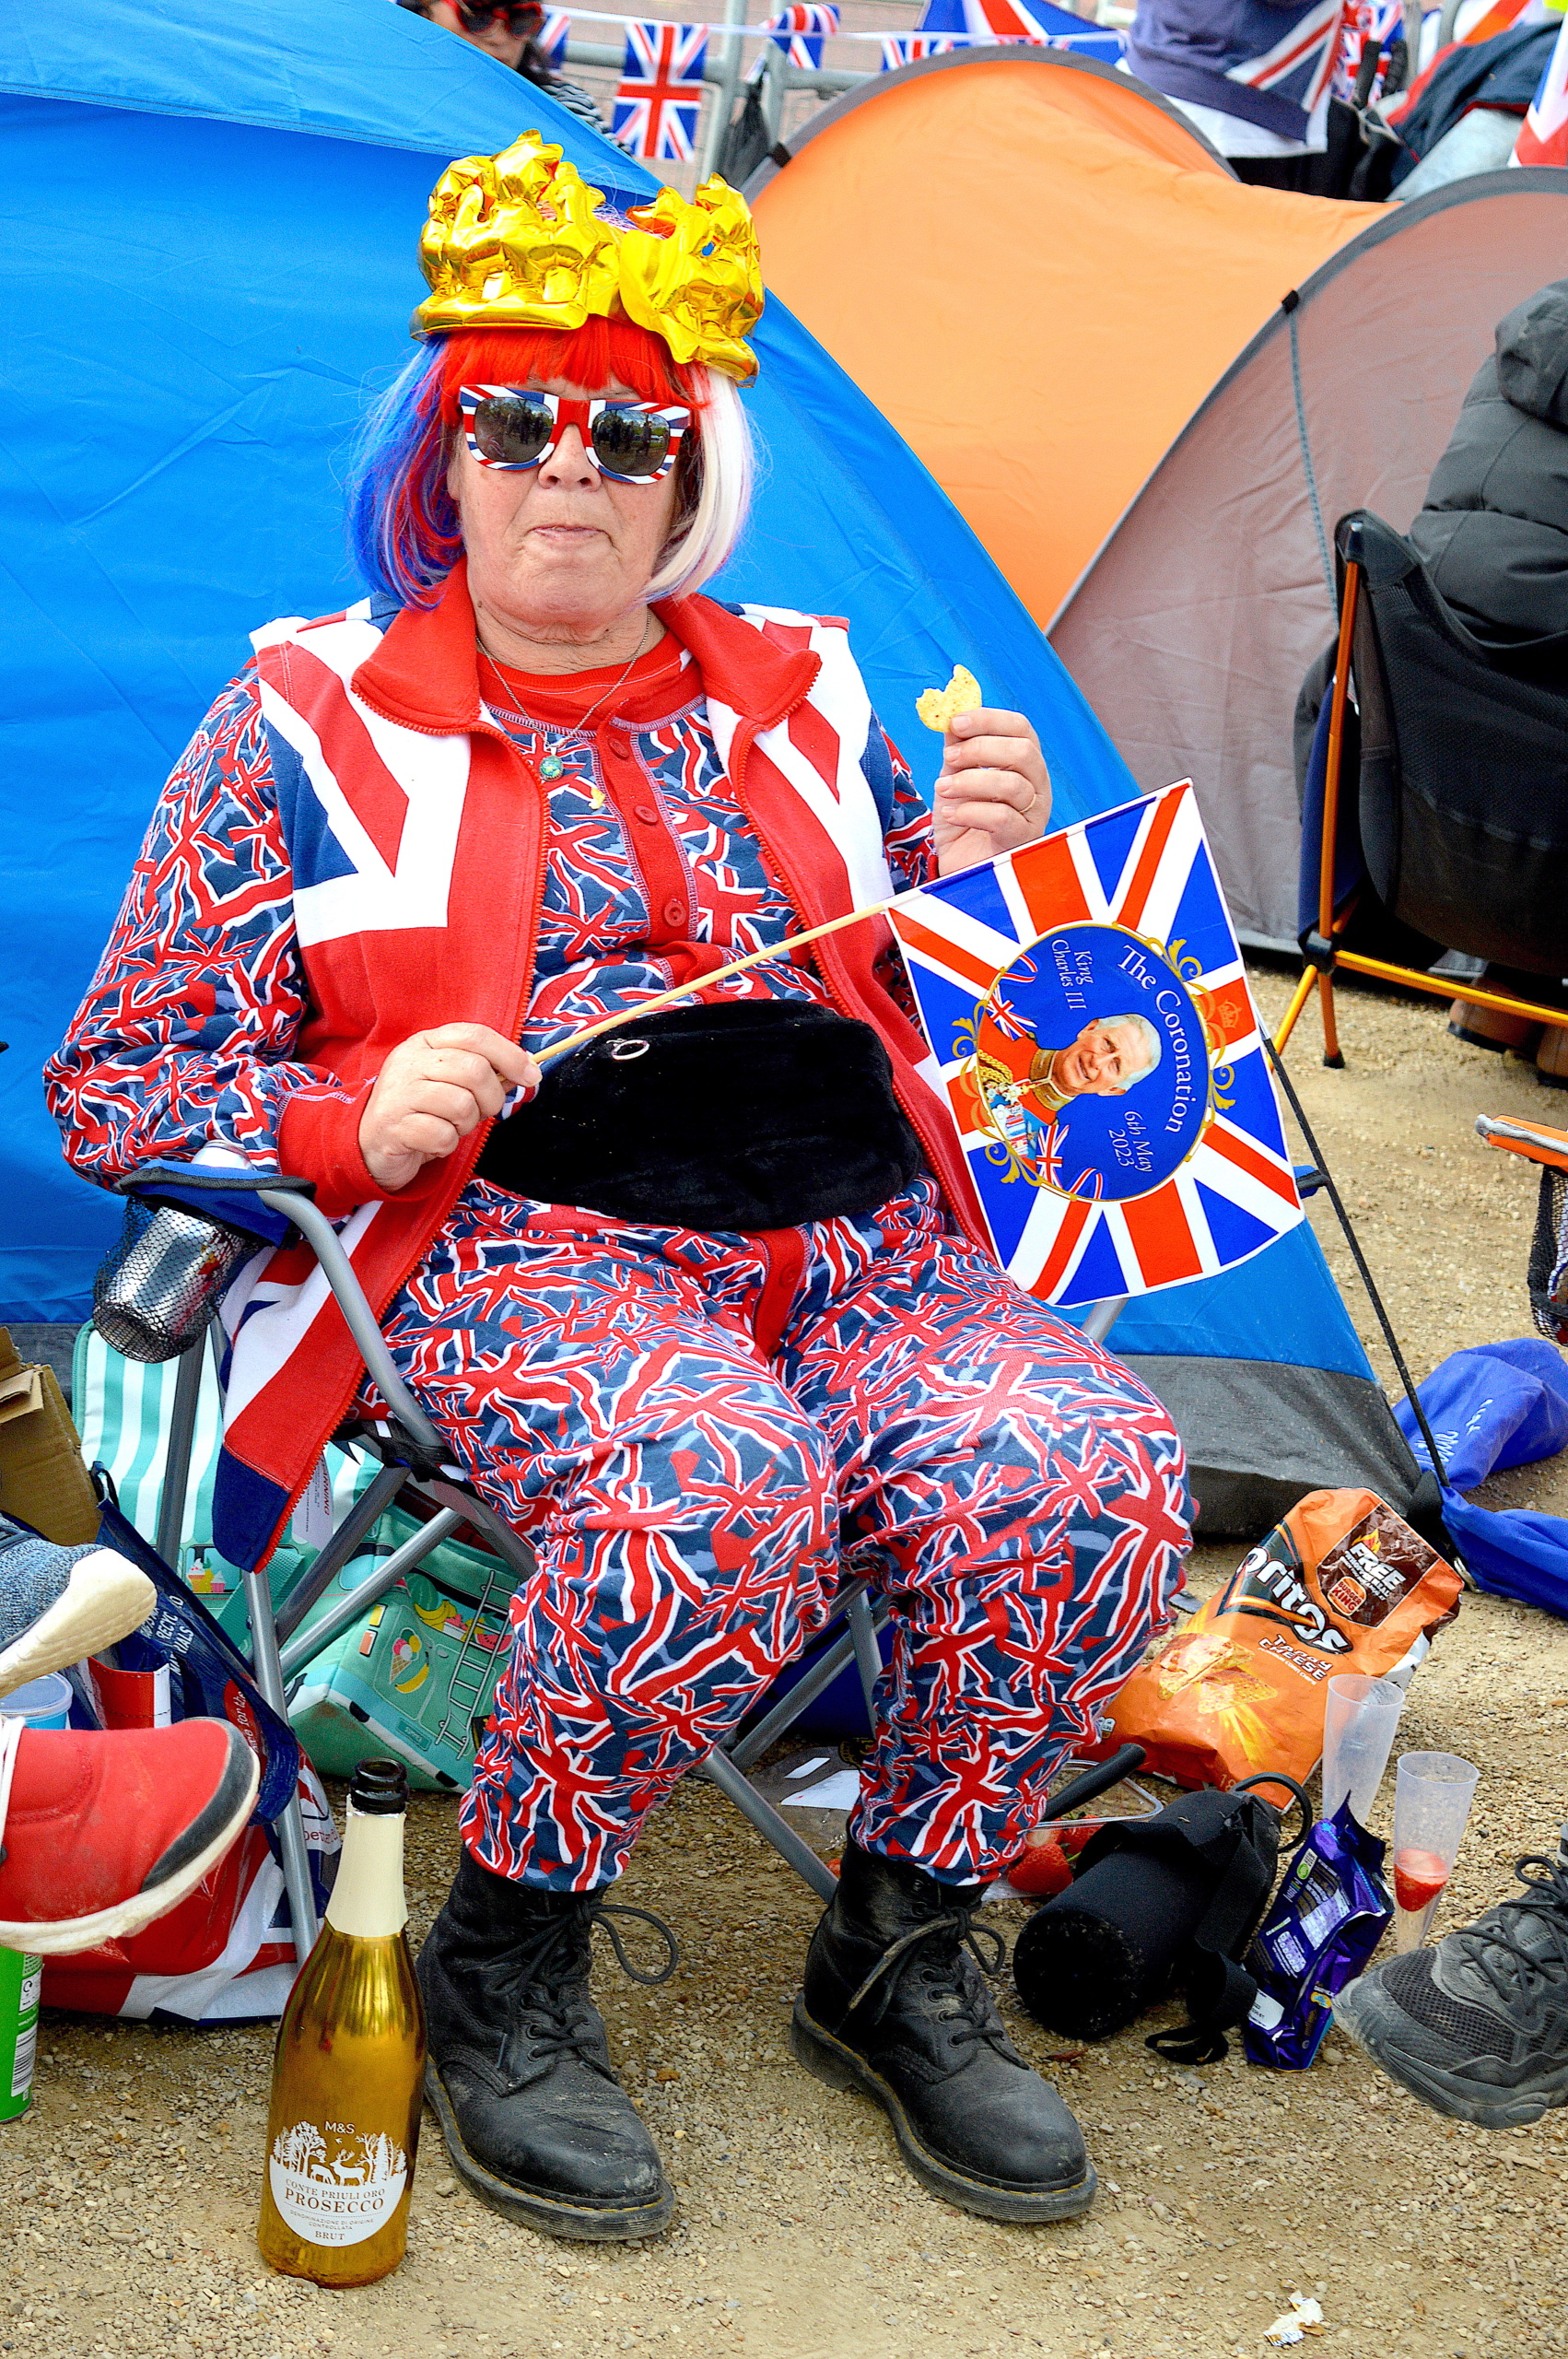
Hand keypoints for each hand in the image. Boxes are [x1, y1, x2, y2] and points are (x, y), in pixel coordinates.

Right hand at [359, 1024, 539, 1192]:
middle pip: (475, 1070)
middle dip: (491, 1098)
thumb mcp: (450, 1081)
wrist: (369, 1142)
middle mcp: (410, 1062)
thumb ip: (484, 1071)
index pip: (476, 1035)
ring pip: (462, 1105)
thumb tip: (527, 1069)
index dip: (510, 1055)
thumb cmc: (421, 1109)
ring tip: (450, 1126)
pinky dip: (447, 1145)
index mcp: (426, 1042)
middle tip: (481, 1112)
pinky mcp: (394, 1126)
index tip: (532, 1076)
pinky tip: (432, 1141)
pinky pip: (444, 1136)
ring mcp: (399, 1093)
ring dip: (466, 1124)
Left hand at [933, 708, 1051, 875]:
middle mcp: (1037, 785)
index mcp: (1024, 764)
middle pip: (1023, 751)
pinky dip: (970, 811)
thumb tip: (950, 714)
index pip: (1021, 728)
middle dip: (980, 749)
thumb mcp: (955, 777)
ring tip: (943, 789)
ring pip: (1012, 785)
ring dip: (969, 782)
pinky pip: (1002, 818)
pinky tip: (950, 814)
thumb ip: (957, 748)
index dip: (989, 719)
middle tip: (950, 758)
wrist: (959, 866)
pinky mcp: (1021, 841)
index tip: (957, 721)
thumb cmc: (963, 821)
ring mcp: (1034, 814)